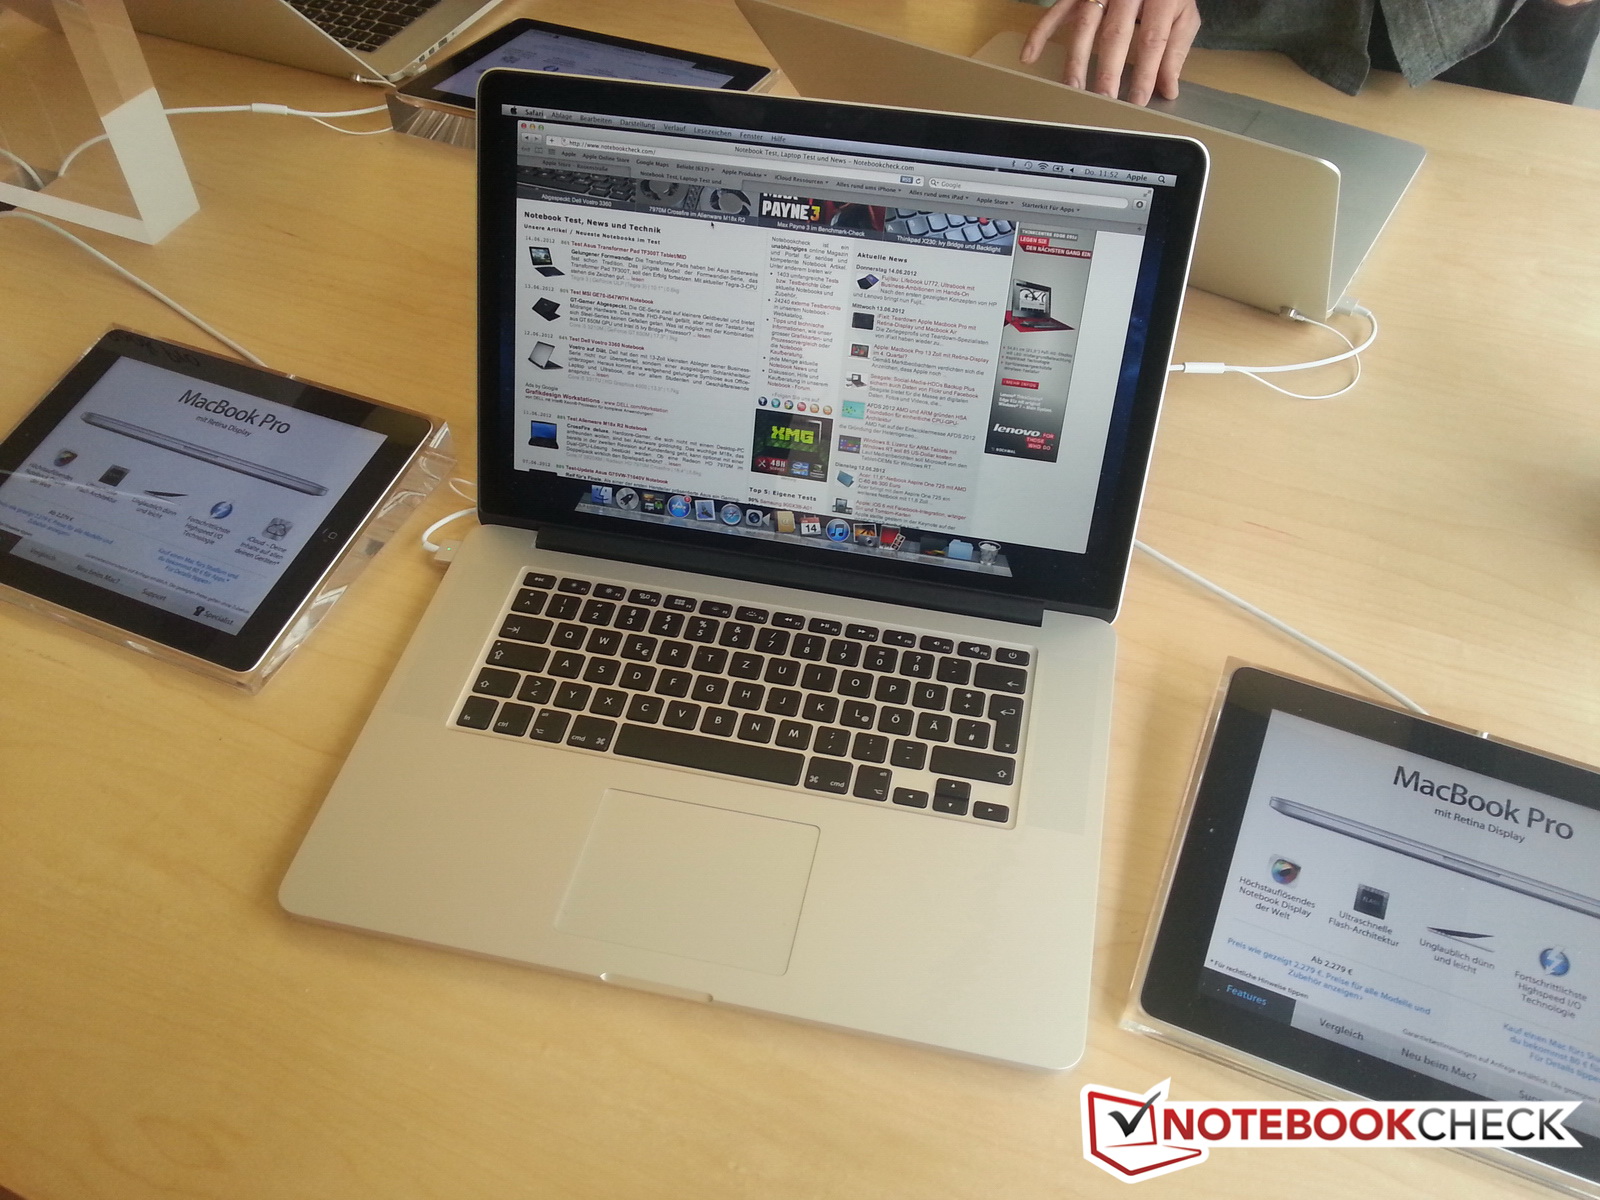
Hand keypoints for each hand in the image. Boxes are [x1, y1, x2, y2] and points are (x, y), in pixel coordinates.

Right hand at [1020, 0, 1201, 106]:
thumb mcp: (1181, 14)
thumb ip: (1175, 51)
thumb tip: (1168, 89)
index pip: (1153, 39)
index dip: (1146, 72)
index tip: (1138, 100)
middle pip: (1116, 33)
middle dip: (1109, 69)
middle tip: (1103, 100)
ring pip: (1085, 25)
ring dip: (1077, 59)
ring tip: (1074, 89)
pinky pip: (1055, 12)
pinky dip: (1040, 34)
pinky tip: (1030, 56)